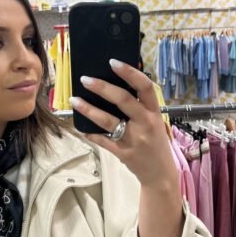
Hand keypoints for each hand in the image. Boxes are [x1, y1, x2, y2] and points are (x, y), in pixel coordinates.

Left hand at [70, 59, 183, 236]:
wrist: (160, 174)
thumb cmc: (156, 144)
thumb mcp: (154, 122)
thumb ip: (140, 107)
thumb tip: (114, 86)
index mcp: (155, 113)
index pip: (145, 86)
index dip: (129, 72)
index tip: (113, 62)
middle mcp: (146, 124)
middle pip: (123, 100)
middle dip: (102, 87)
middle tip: (86, 79)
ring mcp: (134, 139)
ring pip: (108, 121)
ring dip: (89, 109)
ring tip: (74, 100)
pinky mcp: (123, 153)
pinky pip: (103, 141)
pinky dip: (91, 133)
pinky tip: (80, 127)